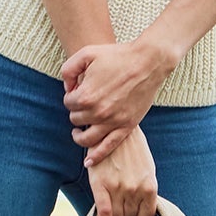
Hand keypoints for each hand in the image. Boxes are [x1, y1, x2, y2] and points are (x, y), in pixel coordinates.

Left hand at [64, 36, 177, 163]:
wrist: (148, 62)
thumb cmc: (118, 55)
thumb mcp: (87, 53)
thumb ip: (69, 69)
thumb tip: (67, 88)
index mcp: (85, 95)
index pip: (68, 103)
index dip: (72, 96)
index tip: (79, 89)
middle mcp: (97, 112)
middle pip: (76, 119)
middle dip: (77, 111)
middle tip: (85, 102)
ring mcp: (112, 122)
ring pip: (86, 138)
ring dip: (79, 136)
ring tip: (79, 131)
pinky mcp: (126, 126)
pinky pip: (108, 147)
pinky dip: (96, 157)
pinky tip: (89, 163)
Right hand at [87, 127, 156, 215]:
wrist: (113, 129)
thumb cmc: (132, 148)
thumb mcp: (147, 168)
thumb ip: (146, 188)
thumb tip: (145, 207)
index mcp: (149, 185)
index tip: (134, 214)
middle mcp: (135, 189)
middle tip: (121, 206)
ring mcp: (118, 188)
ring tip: (112, 207)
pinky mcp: (100, 185)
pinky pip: (104, 215)